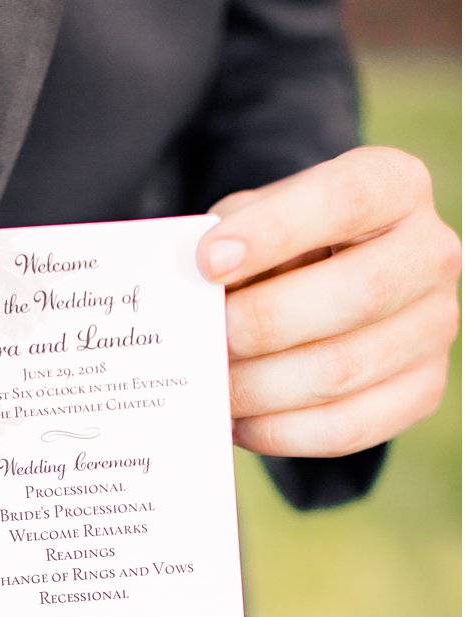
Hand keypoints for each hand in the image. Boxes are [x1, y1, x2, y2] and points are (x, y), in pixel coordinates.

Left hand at [197, 145, 460, 457]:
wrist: (319, 286)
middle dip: (262, 323)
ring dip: (257, 385)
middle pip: (358, 293)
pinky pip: (345, 427)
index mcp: (393, 186)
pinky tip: (234, 418)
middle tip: (202, 340)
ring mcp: (434, 326)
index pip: (346, 199)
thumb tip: (183, 294)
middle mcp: (429, 253)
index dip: (275, 231)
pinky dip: (275, 430)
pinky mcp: (421, 391)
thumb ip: (226, 242)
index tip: (208, 261)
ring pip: (342, 370)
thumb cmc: (274, 248)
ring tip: (207, 383)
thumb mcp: (250, 221)